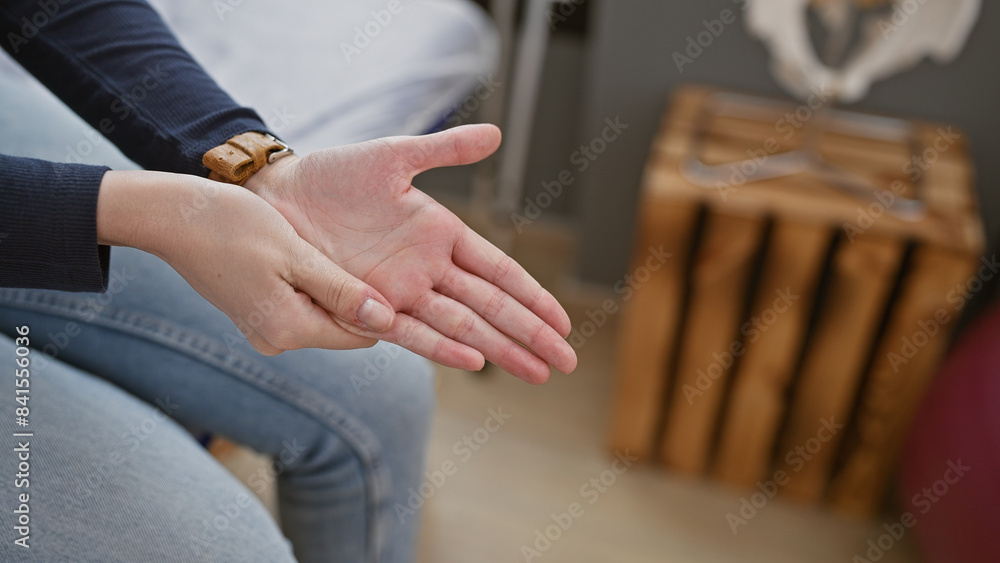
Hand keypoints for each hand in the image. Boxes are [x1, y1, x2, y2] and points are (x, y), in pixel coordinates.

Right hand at [96, 170, 396, 354]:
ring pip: (323, 314)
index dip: (380, 304)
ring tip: (317, 248)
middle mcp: (278, 341)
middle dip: (354, 294)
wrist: (173, 218)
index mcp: (290, 330)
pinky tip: (299, 254)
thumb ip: (342, 291)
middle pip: (344, 326)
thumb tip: (387, 322)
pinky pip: (301, 305)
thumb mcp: (297, 255)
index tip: (384, 264)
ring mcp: (265, 331)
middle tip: (347, 249)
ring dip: (331, 286)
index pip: (362, 334)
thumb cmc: (234, 226)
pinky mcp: (257, 315)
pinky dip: (309, 283)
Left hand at [245, 125, 576, 382]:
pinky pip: (413, 331)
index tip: (563, 322)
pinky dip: (444, 347)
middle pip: (492, 307)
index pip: (501, 272)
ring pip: (462, 326)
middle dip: (529, 335)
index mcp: (442, 234)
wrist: (278, 197)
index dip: (533, 297)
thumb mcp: (394, 156)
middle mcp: (428, 269)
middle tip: (564, 362)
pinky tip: (476, 363)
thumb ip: (445, 150)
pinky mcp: (368, 306)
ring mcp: (401, 291)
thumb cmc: (333, 175)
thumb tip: (496, 135)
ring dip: (499, 350)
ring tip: (535, 374)